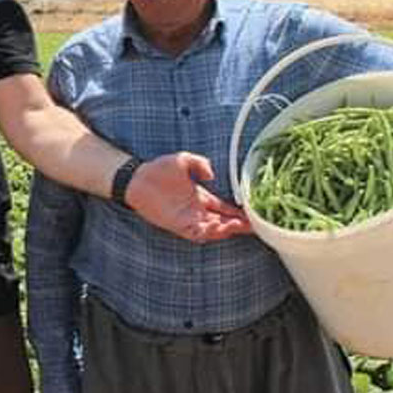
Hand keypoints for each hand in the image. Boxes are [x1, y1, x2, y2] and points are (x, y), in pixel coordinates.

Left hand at [125, 152, 251, 241]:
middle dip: (239, 225)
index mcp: (201, 197)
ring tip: (237, 225)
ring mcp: (187, 219)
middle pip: (223, 222)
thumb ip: (199, 164)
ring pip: (212, 230)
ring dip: (226, 229)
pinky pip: (196, 233)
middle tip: (255, 226)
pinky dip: (207, 231)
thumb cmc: (158, 169)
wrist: (137, 178)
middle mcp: (196, 210)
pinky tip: (216, 225)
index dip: (239, 212)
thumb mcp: (183, 160)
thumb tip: (211, 175)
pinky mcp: (177, 225)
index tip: (255, 214)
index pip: (225, 208)